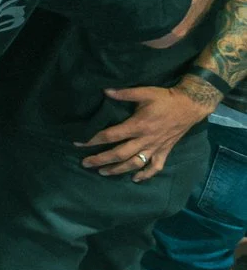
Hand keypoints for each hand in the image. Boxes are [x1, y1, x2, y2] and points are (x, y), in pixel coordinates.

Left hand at [80, 83, 215, 180]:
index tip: (79, 144)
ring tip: (103, 172)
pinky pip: (155, 167)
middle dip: (101, 160)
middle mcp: (145, 140)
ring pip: (134, 164)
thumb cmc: (166, 98)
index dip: (94, 140)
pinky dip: (145, 175)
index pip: (111, 136)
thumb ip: (124, 93)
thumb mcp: (144, 92)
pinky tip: (135, 179)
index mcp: (138, 125)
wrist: (190, 106)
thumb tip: (104, 91)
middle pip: (119, 154)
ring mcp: (156, 147)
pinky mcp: (165, 151)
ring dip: (118, 170)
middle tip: (86, 164)